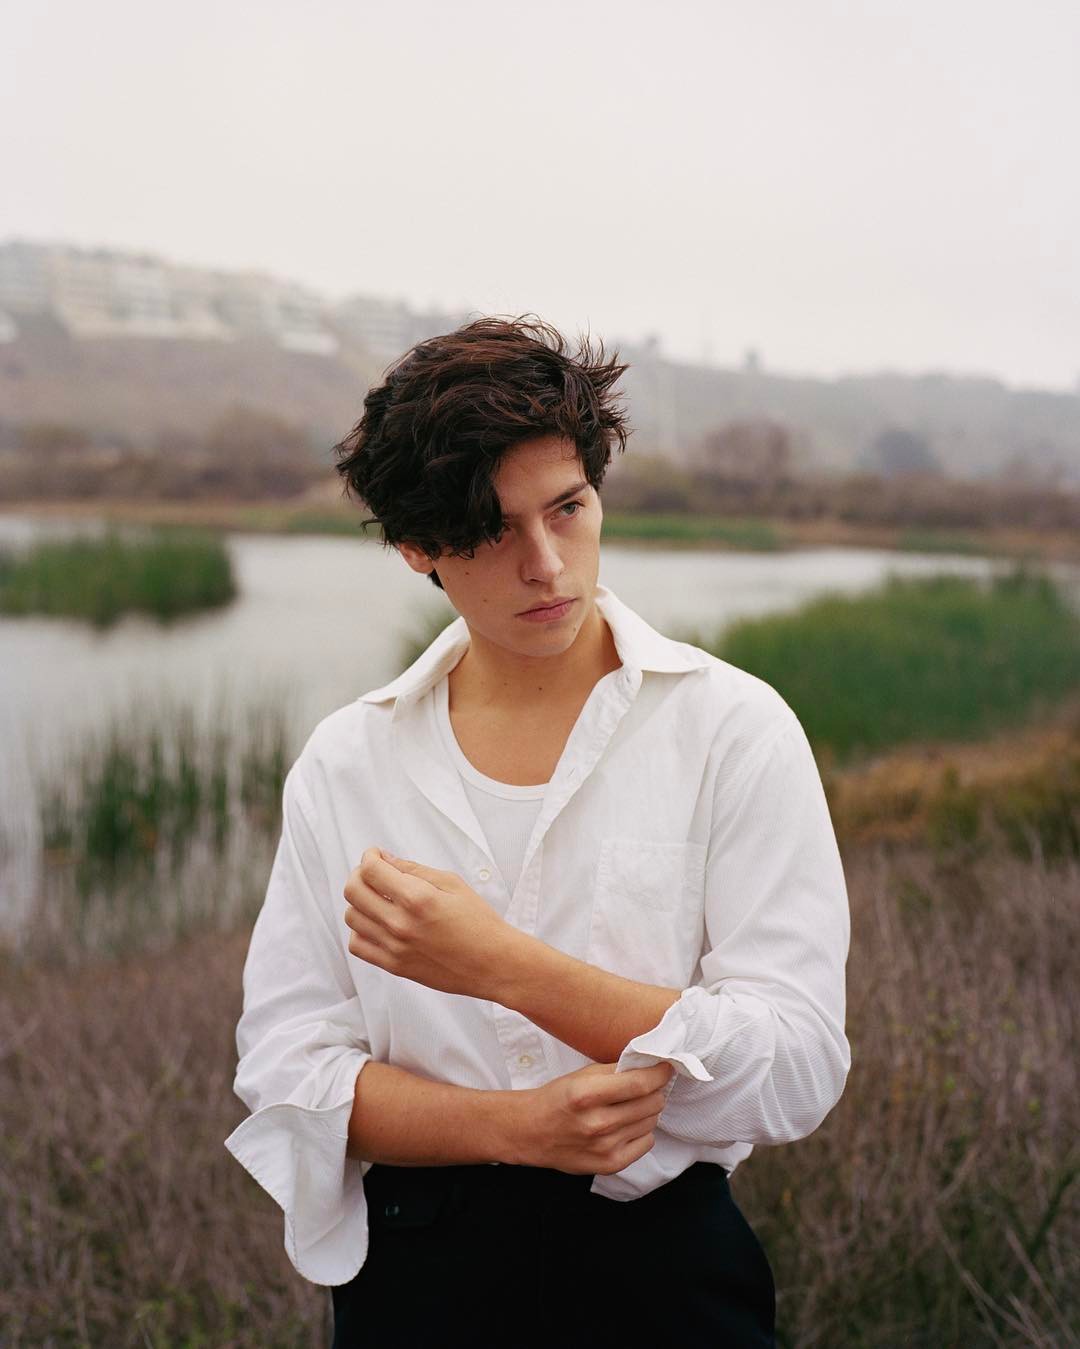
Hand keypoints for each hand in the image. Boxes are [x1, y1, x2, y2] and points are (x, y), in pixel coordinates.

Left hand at [343, 848, 515, 998]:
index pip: (370, 870)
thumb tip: (386, 860)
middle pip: (353, 891)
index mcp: (417, 898)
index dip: (370, 856)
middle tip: (374, 873)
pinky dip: (361, 930)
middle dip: (360, 874)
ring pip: (351, 917)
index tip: (376, 855)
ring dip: (360, 902)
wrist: (493, 964)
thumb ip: (414, 870)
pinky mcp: (394, 966)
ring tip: (378, 898)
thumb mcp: (452, 884)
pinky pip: (358, 945)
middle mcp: (400, 924)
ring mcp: (394, 947)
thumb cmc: (479, 923)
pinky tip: (378, 923)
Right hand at [500, 1060, 673, 1174]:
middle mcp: (597, 1123)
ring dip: (647, 1110)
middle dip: (655, 1091)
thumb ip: (616, 1070)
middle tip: (646, 1086)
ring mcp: (605, 1148)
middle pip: (650, 1103)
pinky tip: (626, 1125)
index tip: (666, 1066)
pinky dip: (642, 1131)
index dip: (660, 1073)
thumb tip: (650, 1065)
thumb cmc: (558, 1099)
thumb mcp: (581, 1076)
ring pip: (651, 1122)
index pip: (639, 1084)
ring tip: (630, 1106)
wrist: (532, 1133)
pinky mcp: (610, 1165)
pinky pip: (646, 1143)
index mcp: (586, 1095)